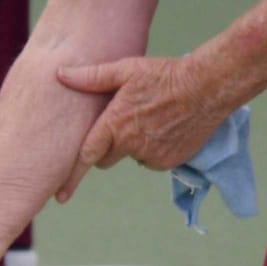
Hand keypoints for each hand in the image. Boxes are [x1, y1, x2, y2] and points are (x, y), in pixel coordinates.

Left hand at [54, 53, 221, 192]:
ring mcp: (151, 156)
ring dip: (133, 145)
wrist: (206, 88)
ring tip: (149, 118)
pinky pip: (152, 160)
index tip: (60, 196)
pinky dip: (153, 149)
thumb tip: (61, 75)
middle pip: (106, 159)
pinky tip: (164, 128)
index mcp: (115, 124)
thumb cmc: (164, 75)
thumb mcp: (126, 69)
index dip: (71, 176)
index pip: (86, 156)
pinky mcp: (168, 162)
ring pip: (131, 157)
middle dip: (106, 148)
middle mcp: (131, 144)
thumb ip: (91, 77)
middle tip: (119, 125)